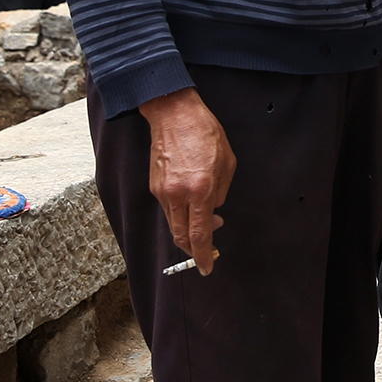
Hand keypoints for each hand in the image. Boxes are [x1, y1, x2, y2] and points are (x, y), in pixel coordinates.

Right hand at [137, 87, 236, 274]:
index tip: (207, 267)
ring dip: (188, 231)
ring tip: (206, 219)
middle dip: (195, 248)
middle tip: (209, 246)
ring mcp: (163, 191)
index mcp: (200, 189)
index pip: (199, 234)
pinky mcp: (155, 186)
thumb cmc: (206, 134)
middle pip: (182, 236)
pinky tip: (192, 204)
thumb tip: (214, 212)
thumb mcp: (227, 163)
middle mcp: (178, 194)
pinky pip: (168, 210)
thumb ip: (221, 192)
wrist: (174, 115)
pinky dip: (180, 215)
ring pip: (173, 225)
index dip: (203, 254)